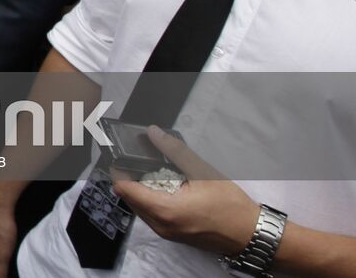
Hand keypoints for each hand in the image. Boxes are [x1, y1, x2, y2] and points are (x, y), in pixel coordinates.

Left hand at [112, 126, 256, 255]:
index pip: (125, 189)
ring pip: (140, 208)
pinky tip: (161, 186)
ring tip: (148, 169)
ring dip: (139, 190)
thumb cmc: (231, 206)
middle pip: (129, 199)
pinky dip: (150, 200)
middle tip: (134, 158)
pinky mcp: (174, 235)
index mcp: (164, 211)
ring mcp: (167, 233)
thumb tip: (154, 133)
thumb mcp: (203, 173)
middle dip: (128, 178)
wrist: (251, 234)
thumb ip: (175, 151)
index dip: (118, 170)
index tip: (119, 155)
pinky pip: (152, 216)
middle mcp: (161, 226)